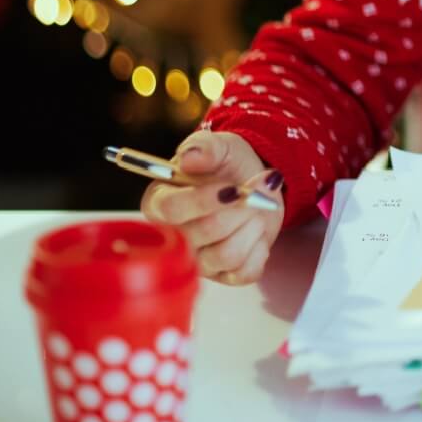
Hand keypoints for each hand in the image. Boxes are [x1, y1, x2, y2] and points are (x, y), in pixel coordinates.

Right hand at [140, 130, 283, 285]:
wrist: (255, 183)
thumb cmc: (228, 165)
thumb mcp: (220, 146)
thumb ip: (204, 147)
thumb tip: (189, 157)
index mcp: (160, 202)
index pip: (172, 209)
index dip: (204, 200)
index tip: (233, 188)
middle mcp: (175, 236)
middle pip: (205, 232)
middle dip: (241, 208)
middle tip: (255, 191)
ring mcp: (198, 260)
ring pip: (227, 255)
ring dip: (252, 227)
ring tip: (257, 209)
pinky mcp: (224, 275)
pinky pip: (245, 273)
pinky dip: (260, 249)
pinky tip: (257, 231)